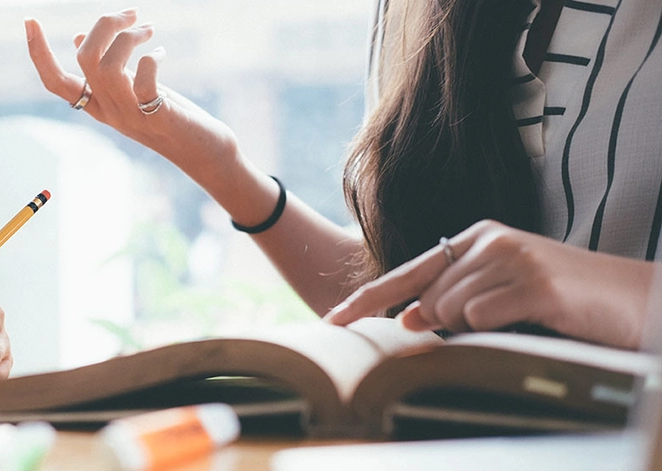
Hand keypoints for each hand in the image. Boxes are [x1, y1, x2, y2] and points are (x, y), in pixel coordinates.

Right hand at [24, 10, 238, 178]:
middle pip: (85, 59)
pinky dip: (150, 58)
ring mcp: (132, 116)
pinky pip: (143, 81)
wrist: (205, 154)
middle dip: (105, 24)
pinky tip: (160, 52)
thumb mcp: (130, 91)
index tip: (30, 21)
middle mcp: (109, 112)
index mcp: (97, 105)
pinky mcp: (158, 116)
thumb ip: (104, 69)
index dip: (38, 53)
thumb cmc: (168, 117)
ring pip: (108, 67)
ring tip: (149, 30)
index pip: (54, 82)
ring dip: (129, 37)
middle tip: (132, 13)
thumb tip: (76, 39)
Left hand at [326, 220, 652, 348]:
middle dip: (444, 323)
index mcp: (477, 238)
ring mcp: (512, 258)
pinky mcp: (534, 283)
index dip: (368, 298)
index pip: (408, 271)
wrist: (631, 298)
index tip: (334, 321)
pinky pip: (483, 318)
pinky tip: (529, 318)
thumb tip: (407, 318)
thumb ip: (454, 301)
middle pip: (428, 298)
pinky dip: (496, 329)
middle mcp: (489, 240)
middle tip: (495, 320)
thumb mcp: (502, 294)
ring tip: (520, 316)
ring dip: (476, 328)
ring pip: (452, 310)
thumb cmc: (562, 300)